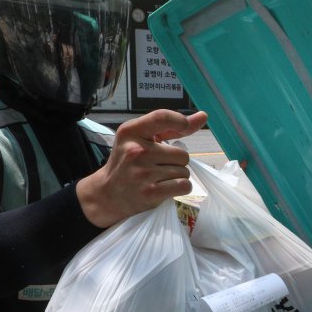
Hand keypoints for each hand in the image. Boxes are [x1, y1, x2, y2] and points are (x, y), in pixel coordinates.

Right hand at [76, 109, 207, 227]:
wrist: (108, 194)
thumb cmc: (129, 163)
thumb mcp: (141, 140)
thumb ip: (171, 128)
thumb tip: (203, 117)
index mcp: (131, 132)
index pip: (161, 117)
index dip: (180, 121)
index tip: (186, 127)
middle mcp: (136, 150)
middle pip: (182, 153)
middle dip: (177, 161)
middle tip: (160, 166)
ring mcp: (143, 172)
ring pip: (184, 171)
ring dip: (178, 176)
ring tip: (160, 178)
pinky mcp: (150, 192)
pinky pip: (184, 185)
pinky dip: (181, 188)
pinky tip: (167, 188)